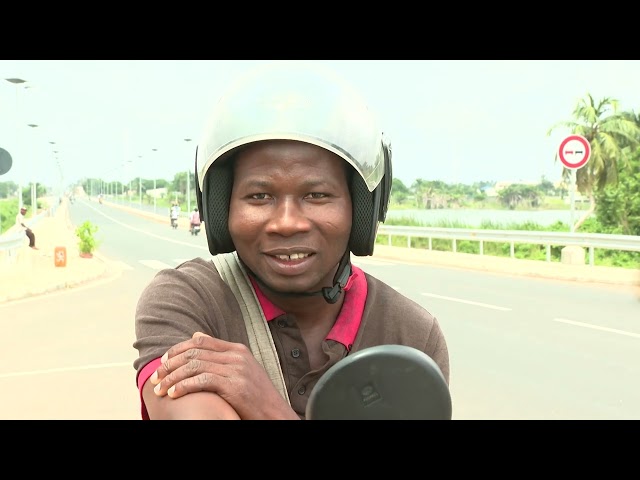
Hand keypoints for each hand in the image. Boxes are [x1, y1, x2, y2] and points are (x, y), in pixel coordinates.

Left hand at [150, 332, 297, 419]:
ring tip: (160, 389)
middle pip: (195, 352)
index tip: (163, 362)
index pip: (201, 341)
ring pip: (195, 366)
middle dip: (170, 365)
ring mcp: (237, 369)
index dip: (178, 349)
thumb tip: (196, 335)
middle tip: (156, 377)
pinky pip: (202, 381)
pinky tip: (174, 394)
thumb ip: (220, 354)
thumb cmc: (256, 396)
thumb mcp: (242, 369)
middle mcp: (237, 356)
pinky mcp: (234, 385)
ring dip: (172, 378)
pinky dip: (184, 386)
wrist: (275, 413)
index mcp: (238, 349)